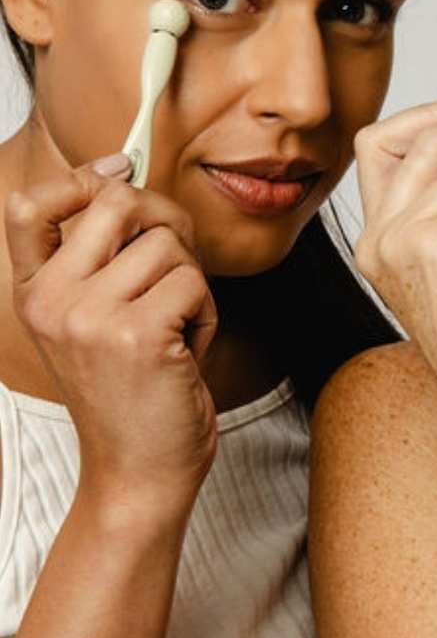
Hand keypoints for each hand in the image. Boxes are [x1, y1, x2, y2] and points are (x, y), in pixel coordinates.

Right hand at [7, 155, 217, 515]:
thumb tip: (124, 174)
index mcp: (35, 293)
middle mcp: (52, 300)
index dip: (80, 176)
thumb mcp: (95, 321)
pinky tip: (183, 353)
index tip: (119, 168)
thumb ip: (101, 258)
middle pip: (120, 202)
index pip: (30, 207)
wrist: (139, 470)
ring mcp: (90, 316)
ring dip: (191, 287)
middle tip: (175, 270)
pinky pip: (195, 283)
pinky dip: (205, 316)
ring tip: (172, 332)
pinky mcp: (137, 334)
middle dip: (166, 225)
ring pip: (169, 246)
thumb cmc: (132, 391)